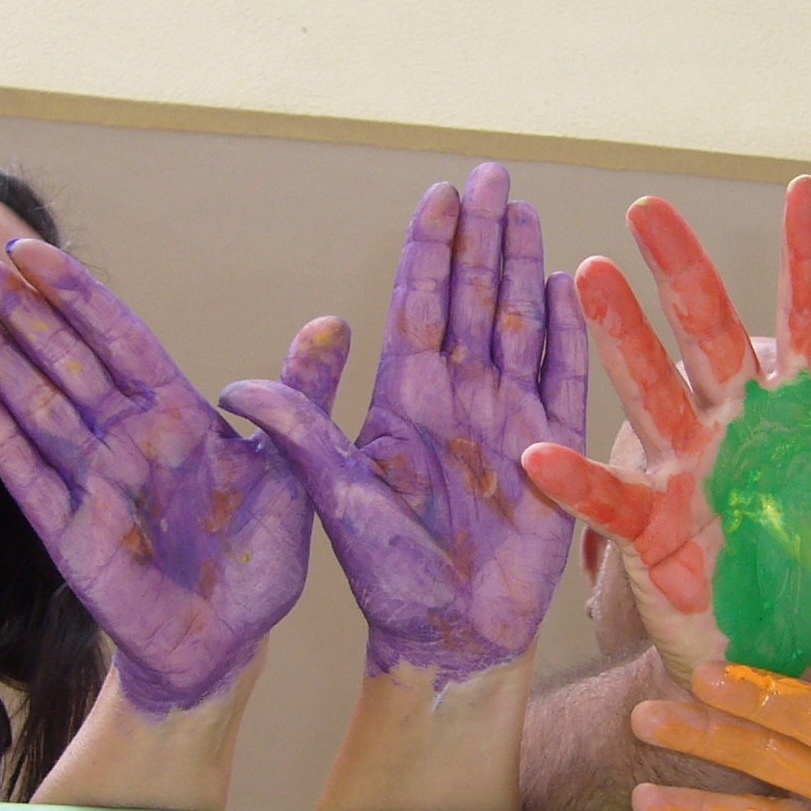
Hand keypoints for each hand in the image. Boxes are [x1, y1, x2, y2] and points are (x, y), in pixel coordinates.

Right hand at [0, 240, 349, 713]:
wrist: (227, 644)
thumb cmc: (257, 558)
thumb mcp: (294, 471)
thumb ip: (302, 397)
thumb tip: (333, 323)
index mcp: (175, 414)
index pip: (116, 337)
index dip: (73, 293)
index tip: (26, 249)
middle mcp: (125, 438)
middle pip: (60, 359)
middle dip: (11, 309)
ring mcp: (92, 483)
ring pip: (35, 407)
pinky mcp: (71, 535)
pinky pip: (30, 481)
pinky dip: (2, 442)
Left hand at [221, 163, 585, 683]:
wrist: (448, 638)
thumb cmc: (389, 578)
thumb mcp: (336, 500)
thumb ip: (300, 437)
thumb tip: (239, 386)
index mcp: (404, 399)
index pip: (418, 306)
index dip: (429, 250)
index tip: (438, 194)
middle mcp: (458, 399)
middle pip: (474, 299)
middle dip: (483, 235)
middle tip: (492, 172)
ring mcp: (508, 422)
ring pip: (519, 325)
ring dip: (523, 267)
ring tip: (527, 209)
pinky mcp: (553, 454)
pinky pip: (564, 381)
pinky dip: (569, 334)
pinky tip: (570, 285)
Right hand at [521, 176, 810, 693]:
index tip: (805, 190)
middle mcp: (745, 426)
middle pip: (711, 332)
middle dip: (682, 269)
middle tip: (649, 206)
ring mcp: (694, 473)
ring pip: (654, 390)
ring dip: (621, 337)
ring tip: (589, 276)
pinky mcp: (657, 533)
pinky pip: (613, 501)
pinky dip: (576, 481)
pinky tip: (538, 454)